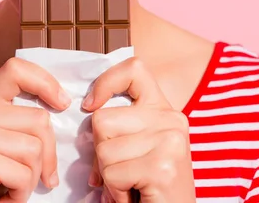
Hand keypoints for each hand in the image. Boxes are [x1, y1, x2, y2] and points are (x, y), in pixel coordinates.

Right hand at [0, 58, 71, 202]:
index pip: (15, 70)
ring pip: (34, 149)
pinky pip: (23, 175)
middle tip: (27, 179)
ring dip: (30, 179)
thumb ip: (20, 124)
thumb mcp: (0, 146)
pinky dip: (20, 194)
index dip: (45, 82)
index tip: (62, 103)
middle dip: (45, 156)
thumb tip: (62, 103)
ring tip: (7, 188)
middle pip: (39, 120)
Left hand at [82, 57, 194, 202]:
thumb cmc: (150, 187)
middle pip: (102, 119)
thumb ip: (121, 123)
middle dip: (100, 152)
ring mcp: (170, 141)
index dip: (105, 82)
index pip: (134, 69)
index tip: (90, 105)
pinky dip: (116, 193)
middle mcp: (172, 119)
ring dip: (109, 177)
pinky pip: (112, 174)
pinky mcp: (163, 167)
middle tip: (121, 172)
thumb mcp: (138, 146)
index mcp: (164, 109)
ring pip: (103, 150)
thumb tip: (86, 106)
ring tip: (131, 185)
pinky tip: (135, 197)